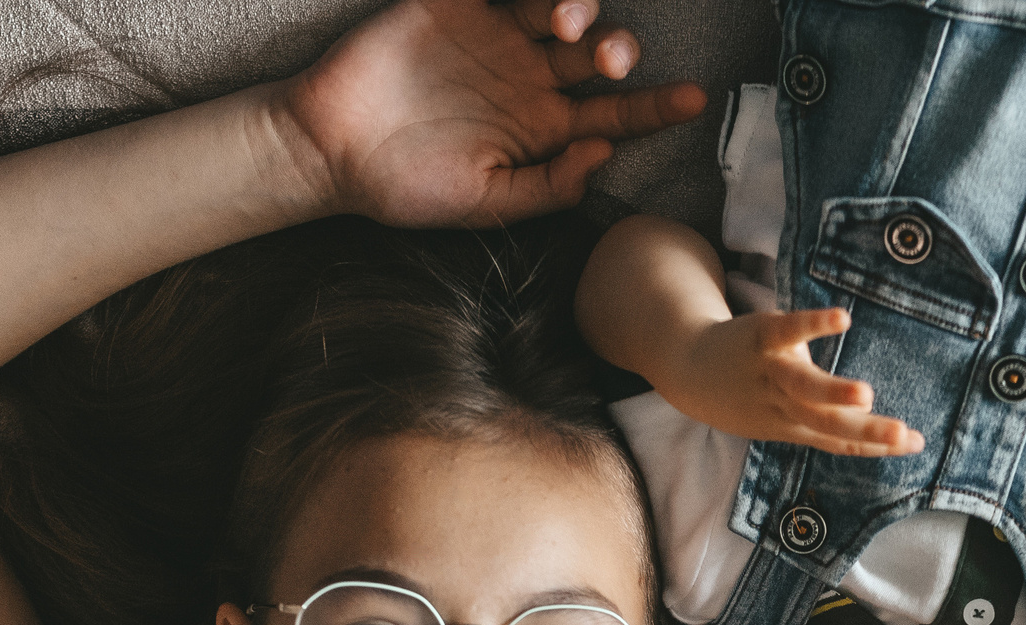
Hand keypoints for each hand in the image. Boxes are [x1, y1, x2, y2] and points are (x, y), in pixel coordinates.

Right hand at [278, 0, 705, 226]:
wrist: (331, 148)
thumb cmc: (409, 188)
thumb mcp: (486, 204)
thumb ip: (549, 186)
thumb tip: (604, 155)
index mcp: (543, 129)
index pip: (613, 115)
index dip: (653, 107)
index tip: (694, 99)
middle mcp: (527, 78)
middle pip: (595, 54)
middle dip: (617, 50)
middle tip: (608, 58)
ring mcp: (492, 37)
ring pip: (556, 8)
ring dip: (577, 8)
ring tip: (569, 24)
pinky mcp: (451, 4)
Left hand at [663, 307, 922, 456]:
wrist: (689, 369)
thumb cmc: (750, 394)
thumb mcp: (786, 418)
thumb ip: (828, 421)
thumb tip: (874, 422)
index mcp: (796, 428)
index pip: (840, 441)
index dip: (876, 445)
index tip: (916, 443)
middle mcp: (784, 407)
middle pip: (828, 423)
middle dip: (867, 431)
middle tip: (904, 435)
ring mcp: (771, 373)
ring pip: (804, 389)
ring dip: (834, 393)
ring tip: (867, 395)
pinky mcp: (760, 338)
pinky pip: (788, 331)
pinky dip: (813, 325)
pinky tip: (842, 318)